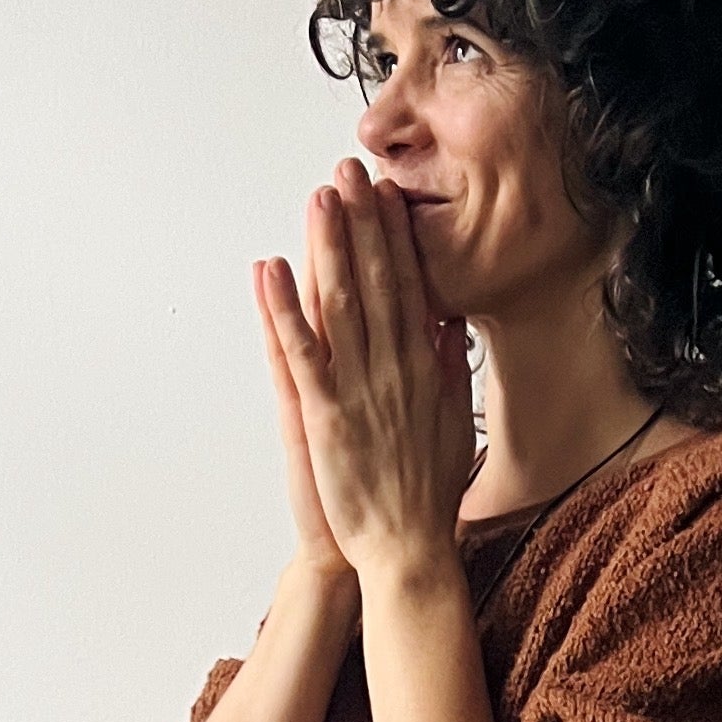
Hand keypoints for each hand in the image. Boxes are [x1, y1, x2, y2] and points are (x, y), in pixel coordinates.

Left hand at [259, 159, 474, 584]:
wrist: (408, 551)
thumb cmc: (426, 494)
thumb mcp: (451, 423)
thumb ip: (452, 368)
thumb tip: (451, 322)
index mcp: (424, 369)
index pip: (410, 287)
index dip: (396, 236)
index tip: (386, 194)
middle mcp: (395, 370)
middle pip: (377, 281)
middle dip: (362, 222)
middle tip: (350, 169)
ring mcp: (360, 391)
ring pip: (341, 304)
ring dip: (327, 247)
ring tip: (317, 197)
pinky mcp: (325, 418)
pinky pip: (301, 354)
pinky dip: (283, 310)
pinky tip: (269, 270)